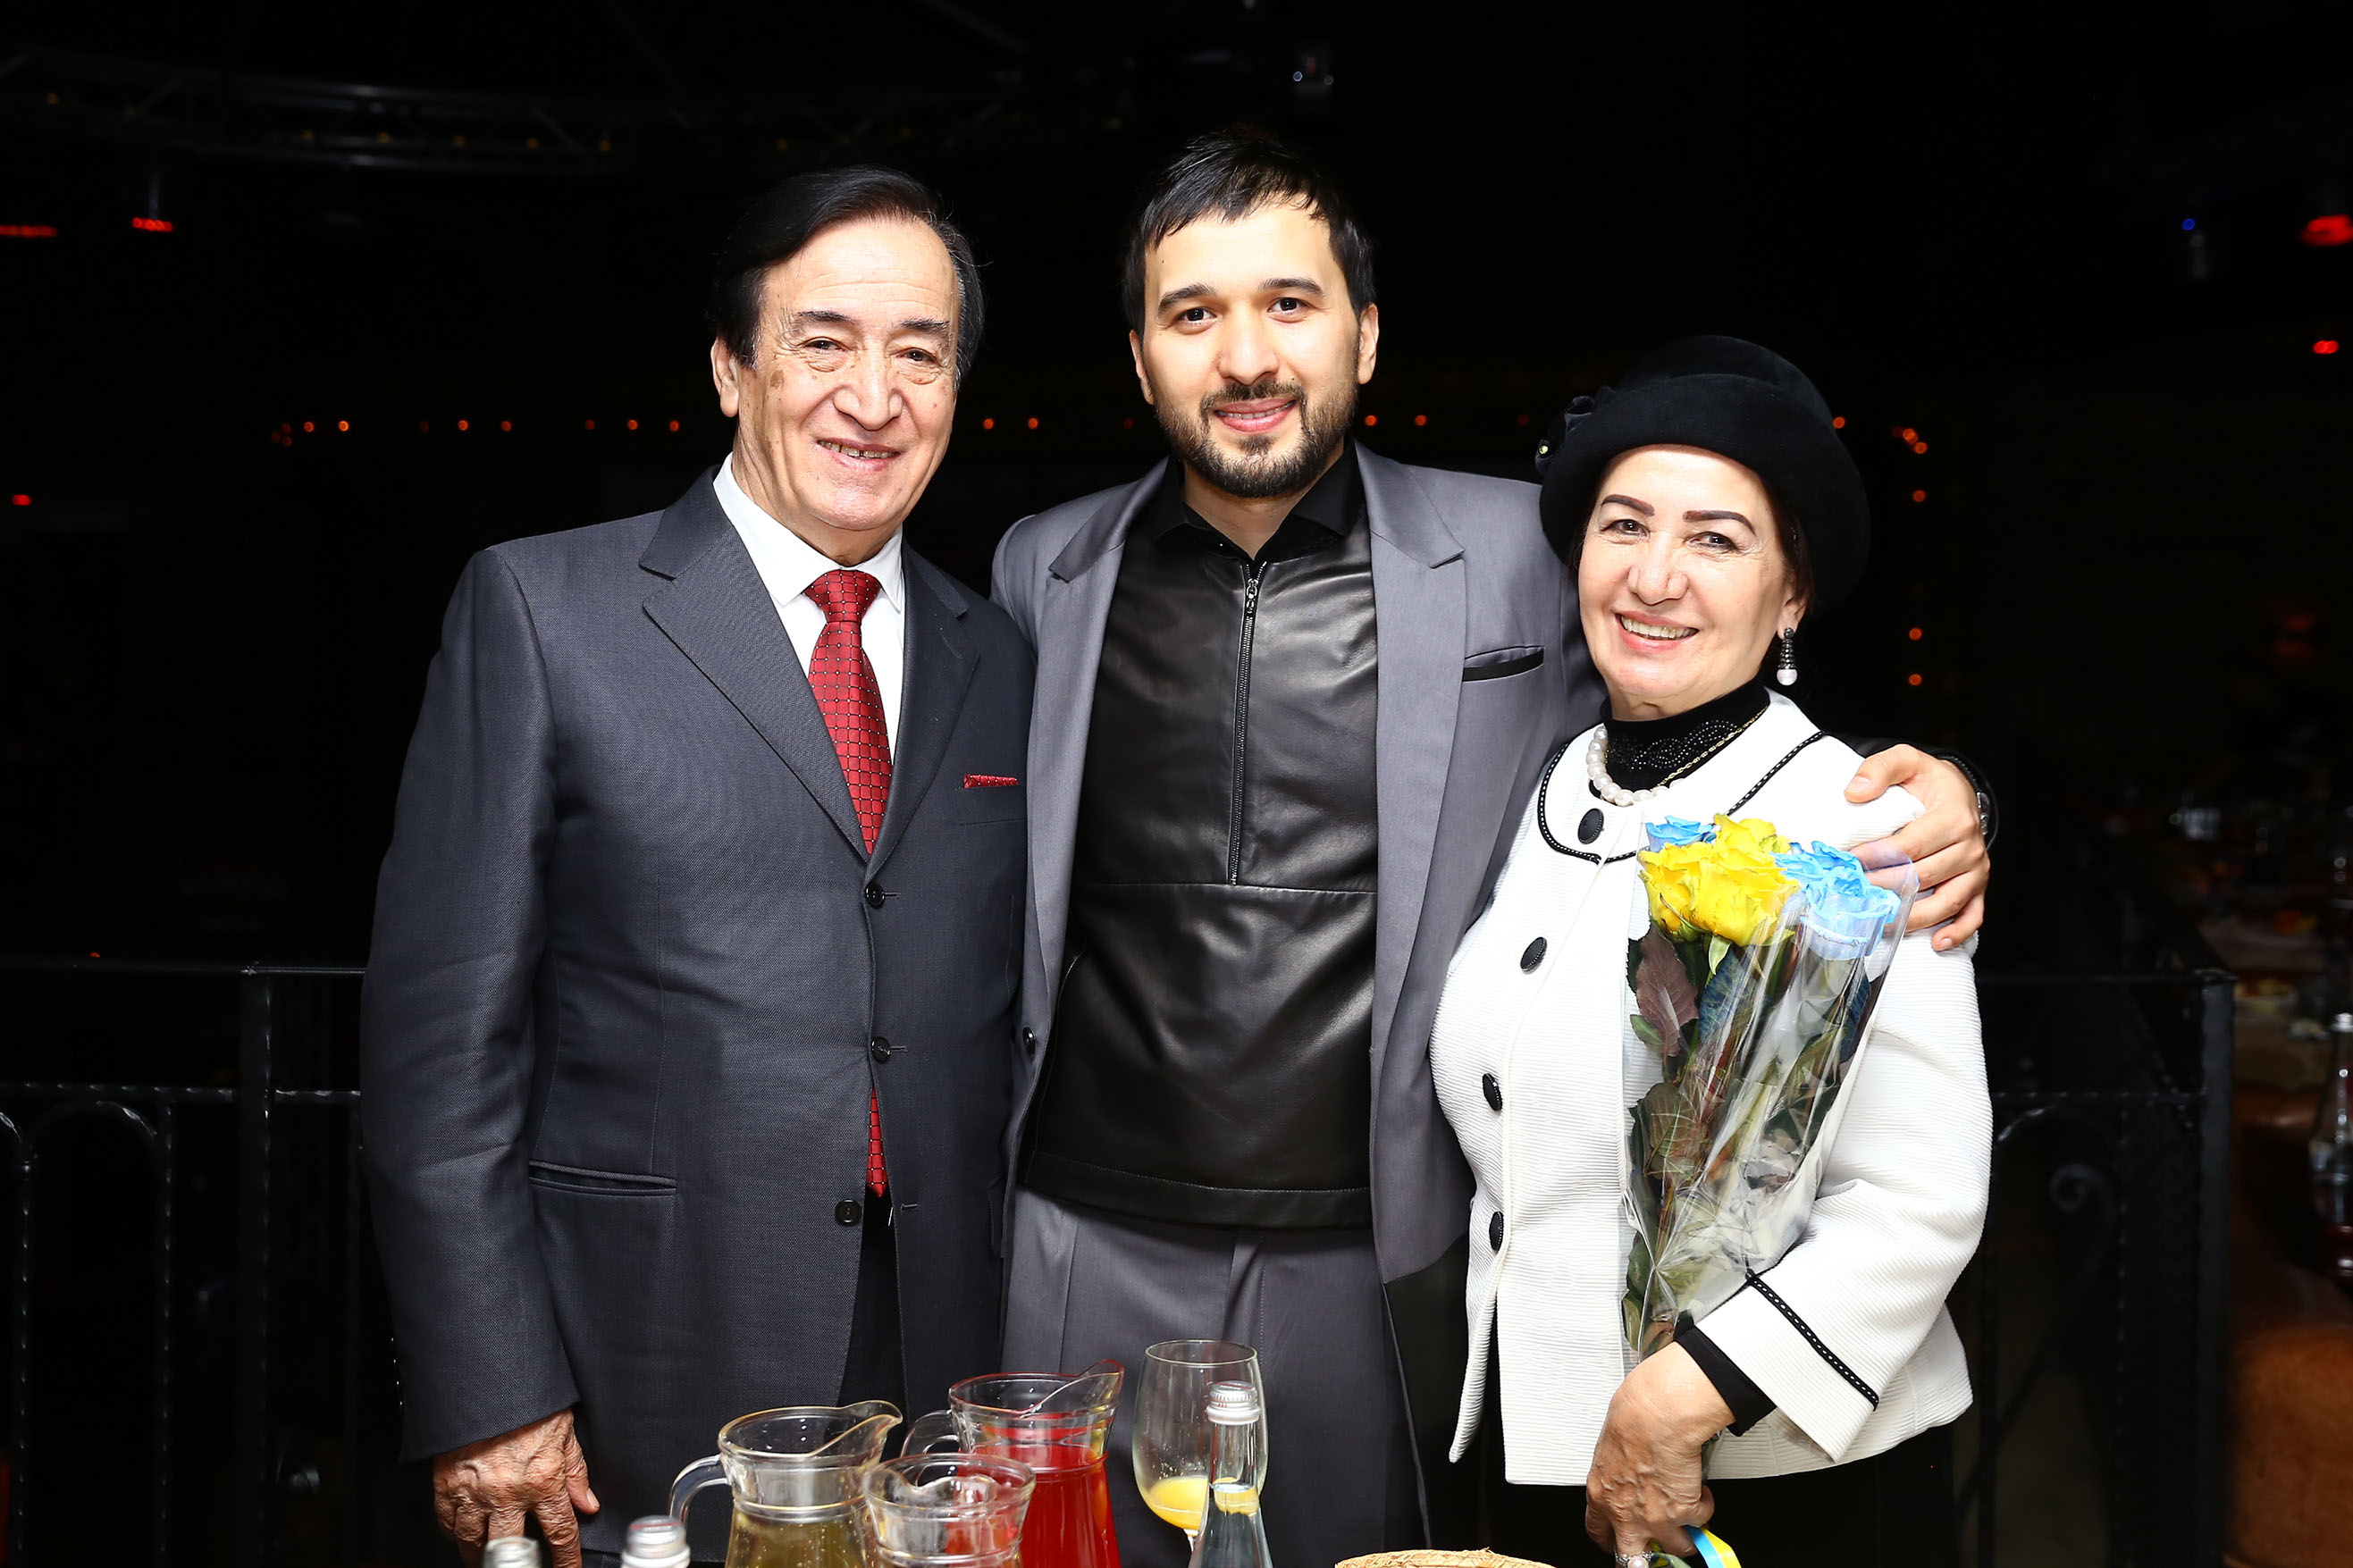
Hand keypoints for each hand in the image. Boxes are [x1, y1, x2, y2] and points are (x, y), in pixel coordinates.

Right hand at [434, 1408, 599, 1567]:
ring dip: (479, 1556)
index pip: (560, 1533)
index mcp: (543, 1480)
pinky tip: (459, 1534)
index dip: (566, 1559)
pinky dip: (452, 1532)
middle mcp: (509, 1493)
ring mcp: (475, 1491)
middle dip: (517, 1566)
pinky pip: (447, 1521)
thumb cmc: (528, 1402)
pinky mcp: (447, 1484)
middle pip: (511, 1550)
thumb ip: (576, 1471)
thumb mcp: (564, 1431)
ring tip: (485, 1560)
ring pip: (473, 1542)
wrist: (488, 1379)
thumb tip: (587, 1503)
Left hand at [1584, 1344, 1729, 1559]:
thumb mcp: (1609, 1452)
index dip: (1611, 1540)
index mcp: (1600, 1495)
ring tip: (1689, 1515)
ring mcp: (1655, 1519)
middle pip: (1631, 1559)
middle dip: (1644, 1558)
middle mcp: (1625, 1514)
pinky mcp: (1684, 1512)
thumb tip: (1629, 1477)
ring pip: (1677, 1546)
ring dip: (1686, 1533)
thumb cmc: (1632, 1420)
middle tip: (1656, 1546)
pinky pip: (1702, 1519)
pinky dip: (1705, 1506)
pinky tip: (1701, 1489)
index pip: (1598, 1532)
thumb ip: (1617, 1475)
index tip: (1618, 1539)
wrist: (1656, 1416)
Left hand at [1845, 745, 1988, 949]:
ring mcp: (1976, 870)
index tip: (1850, 863)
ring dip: (1912, 916)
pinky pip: (1972, 915)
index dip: (1878, 856)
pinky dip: (1957, 932)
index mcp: (1954, 817)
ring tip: (1880, 923)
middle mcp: (1970, 847)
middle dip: (1885, 887)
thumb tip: (1855, 792)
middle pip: (1924, 876)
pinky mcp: (1978, 886)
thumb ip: (1880, 769)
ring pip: (1946, 901)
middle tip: (1853, 894)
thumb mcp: (1906, 761)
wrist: (1958, 791)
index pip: (1911, 845)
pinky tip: (1935, 942)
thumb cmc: (1929, 780)